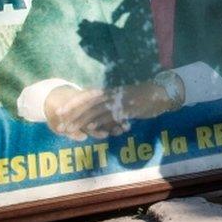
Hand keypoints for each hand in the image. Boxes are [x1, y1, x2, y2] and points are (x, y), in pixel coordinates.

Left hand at [43, 81, 177, 140]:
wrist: (162, 93)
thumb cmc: (144, 97)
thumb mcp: (124, 99)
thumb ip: (112, 104)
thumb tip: (100, 114)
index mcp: (110, 91)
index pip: (87, 95)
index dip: (73, 103)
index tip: (60, 111)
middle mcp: (112, 95)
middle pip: (87, 103)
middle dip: (72, 114)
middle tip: (60, 125)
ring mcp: (119, 101)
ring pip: (96, 111)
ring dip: (82, 121)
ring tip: (70, 130)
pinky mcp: (128, 109)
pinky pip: (111, 116)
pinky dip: (101, 123)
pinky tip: (91, 130)